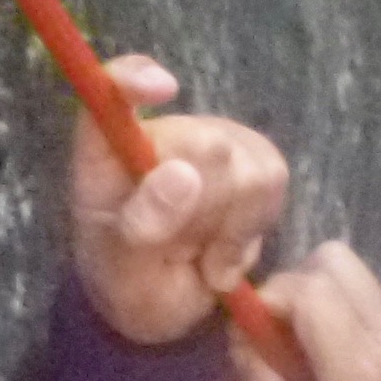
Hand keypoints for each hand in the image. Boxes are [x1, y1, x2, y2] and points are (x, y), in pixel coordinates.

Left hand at [66, 54, 290, 346]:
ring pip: (252, 168)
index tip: (163, 88)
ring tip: (204, 255)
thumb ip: (143, 225)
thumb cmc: (130, 283)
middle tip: (185, 251)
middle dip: (207, 210)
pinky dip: (255, 228)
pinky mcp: (253, 156)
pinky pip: (274, 178)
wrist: (167, 303)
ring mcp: (211, 139)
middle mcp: (160, 132)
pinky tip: (226, 249)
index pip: (113, 91)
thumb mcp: (121, 272)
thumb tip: (183, 173)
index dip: (136, 77)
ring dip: (233, 227)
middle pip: (209, 144)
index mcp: (107, 150)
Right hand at [228, 243, 380, 380]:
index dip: (269, 299)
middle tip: (289, 340)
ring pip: (358, 278)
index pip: (304, 286)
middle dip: (297, 290)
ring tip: (333, 364)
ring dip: (331, 308)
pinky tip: (369, 370)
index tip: (259, 337)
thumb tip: (237, 343)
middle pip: (331, 260)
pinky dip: (362, 322)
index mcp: (362, 368)